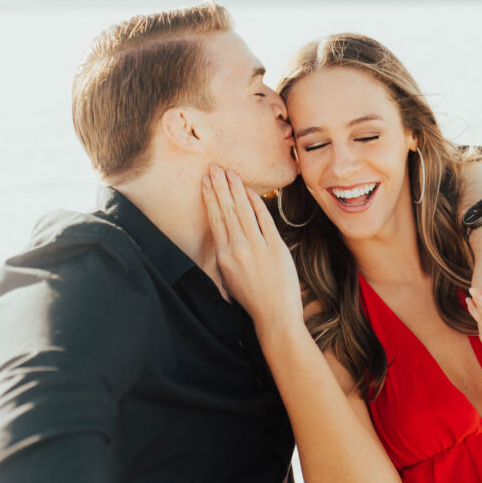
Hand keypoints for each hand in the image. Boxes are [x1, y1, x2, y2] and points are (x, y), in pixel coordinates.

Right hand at [202, 164, 302, 330]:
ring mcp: (257, 247)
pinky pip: (264, 219)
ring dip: (235, 188)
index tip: (206, 181)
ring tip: (230, 172)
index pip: (215, 219)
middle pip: (227, 209)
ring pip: (243, 210)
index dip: (210, 197)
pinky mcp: (275, 247)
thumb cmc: (252, 299)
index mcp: (224, 256)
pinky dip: (256, 203)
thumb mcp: (229, 278)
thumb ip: (226, 255)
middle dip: (220, 186)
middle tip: (215, 167)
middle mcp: (237, 248)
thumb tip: (224, 235)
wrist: (275, 315)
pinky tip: (250, 190)